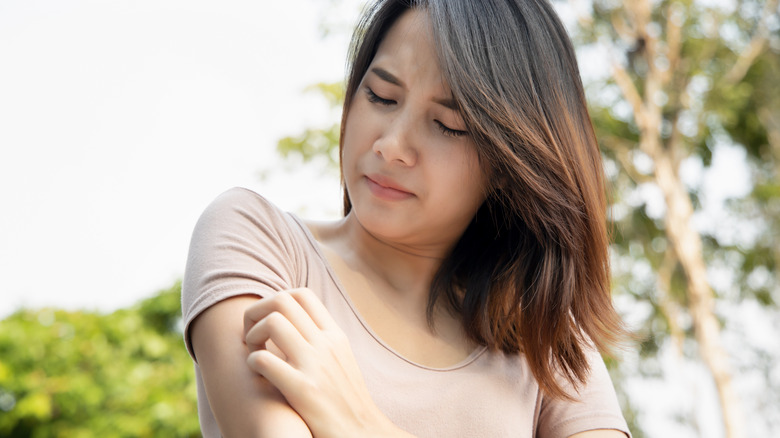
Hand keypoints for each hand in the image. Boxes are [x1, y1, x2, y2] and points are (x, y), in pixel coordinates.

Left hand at [243, 288, 406, 437]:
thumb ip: (321, 341)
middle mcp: (326, 344)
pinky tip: (258, 374)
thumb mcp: (340, 361)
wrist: (361, 433)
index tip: (269, 323)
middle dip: (257, 312)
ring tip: (254, 353)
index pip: (302, 294)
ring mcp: (315, 365)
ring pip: (272, 322)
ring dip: (252, 335)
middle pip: (282, 300)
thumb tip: (295, 323)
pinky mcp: (302, 389)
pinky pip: (263, 359)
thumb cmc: (344, 401)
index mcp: (335, 336)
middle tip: (254, 336)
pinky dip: (252, 362)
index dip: (276, 300)